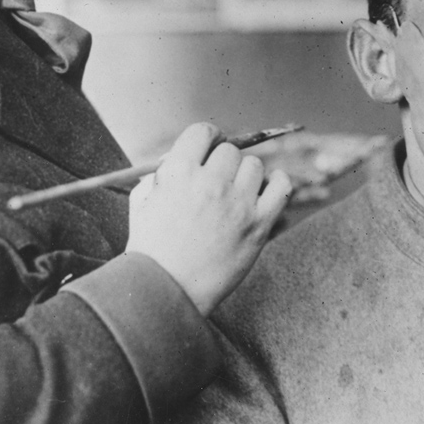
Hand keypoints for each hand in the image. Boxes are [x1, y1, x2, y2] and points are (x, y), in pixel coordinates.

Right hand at [126, 122, 291, 316]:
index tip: (210, 149)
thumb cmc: (152, 249)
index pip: (203, 132)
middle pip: (230, 151)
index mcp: (178, 172)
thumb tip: (178, 157)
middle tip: (218, 183)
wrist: (168, 292)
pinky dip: (276, 184)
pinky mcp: (259, 224)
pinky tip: (266, 190)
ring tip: (236, 195)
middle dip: (223, 164)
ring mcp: (237, 202)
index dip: (208, 138)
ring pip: (255, 166)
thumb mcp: (142, 203)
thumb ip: (160, 175)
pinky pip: (281, 186)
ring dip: (246, 176)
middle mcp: (210, 182)